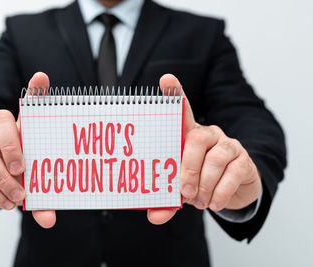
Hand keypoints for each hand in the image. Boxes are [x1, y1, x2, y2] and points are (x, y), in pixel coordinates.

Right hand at [0, 72, 55, 227]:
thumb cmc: (19, 174)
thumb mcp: (35, 182)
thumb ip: (42, 197)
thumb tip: (48, 220)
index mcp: (23, 129)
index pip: (29, 103)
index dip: (35, 89)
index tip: (42, 77)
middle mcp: (0, 131)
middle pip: (0, 120)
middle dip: (11, 144)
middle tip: (23, 170)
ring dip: (3, 179)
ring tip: (18, 198)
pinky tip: (5, 203)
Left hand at [147, 74, 261, 224]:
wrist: (232, 191)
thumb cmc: (200, 181)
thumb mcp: (181, 190)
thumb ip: (167, 201)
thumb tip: (154, 217)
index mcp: (189, 136)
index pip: (183, 110)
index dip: (175, 93)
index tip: (166, 78)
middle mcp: (209, 135)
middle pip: (197, 138)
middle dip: (187, 168)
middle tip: (183, 192)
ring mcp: (228, 145)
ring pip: (216, 157)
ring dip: (204, 183)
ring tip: (198, 202)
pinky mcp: (244, 161)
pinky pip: (233, 173)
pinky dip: (220, 191)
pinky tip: (214, 203)